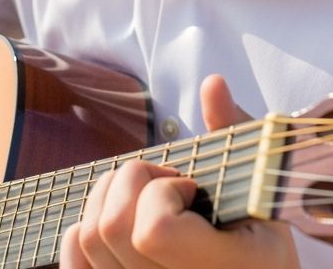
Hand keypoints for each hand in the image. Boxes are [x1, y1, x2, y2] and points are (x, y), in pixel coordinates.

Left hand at [59, 75, 299, 268]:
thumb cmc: (259, 234)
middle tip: (168, 185)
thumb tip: (212, 82)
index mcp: (221, 268)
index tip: (192, 188)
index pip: (153, 231)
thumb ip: (232, 130)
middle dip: (134, 183)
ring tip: (148, 200)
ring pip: (87, 238)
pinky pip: (74, 260)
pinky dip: (83, 230)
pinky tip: (118, 219)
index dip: (164, 193)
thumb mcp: (259, 184)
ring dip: (111, 198)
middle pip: (111, 228)